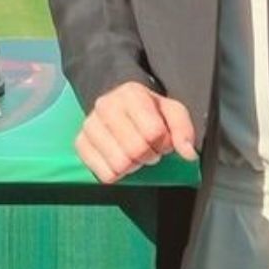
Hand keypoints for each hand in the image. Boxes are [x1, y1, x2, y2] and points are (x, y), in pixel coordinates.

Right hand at [73, 81, 196, 184]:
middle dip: (149, 156)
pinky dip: (117, 173)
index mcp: (131, 94)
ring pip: (119, 165)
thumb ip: (184, 129)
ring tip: (134, 155)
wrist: (117, 104)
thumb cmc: (147, 111)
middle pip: (136, 150)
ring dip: (133, 166)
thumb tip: (188, 153)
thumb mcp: (171, 111)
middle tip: (149, 150)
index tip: (162, 140)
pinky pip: (104, 174)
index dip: (164, 142)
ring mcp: (89, 125)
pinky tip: (119, 160)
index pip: (153, 132)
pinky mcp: (80, 143)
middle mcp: (105, 105)